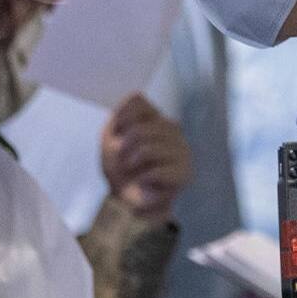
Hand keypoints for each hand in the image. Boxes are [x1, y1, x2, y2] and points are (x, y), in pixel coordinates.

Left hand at [101, 95, 193, 220]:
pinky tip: (145, 183)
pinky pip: (155, 171)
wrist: (126, 201)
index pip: (136, 101)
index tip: (116, 137)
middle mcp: (173, 130)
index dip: (119, 120)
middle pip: (139, 130)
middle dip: (123, 148)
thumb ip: (121, 115)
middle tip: (123, 162)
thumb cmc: (120, 169)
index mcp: (156, 118)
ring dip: (131, 164)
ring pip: (147, 149)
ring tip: (134, 172)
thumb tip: (137, 96)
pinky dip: (142, 180)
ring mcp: (182, 150)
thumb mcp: (111, 138)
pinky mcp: (184, 173)